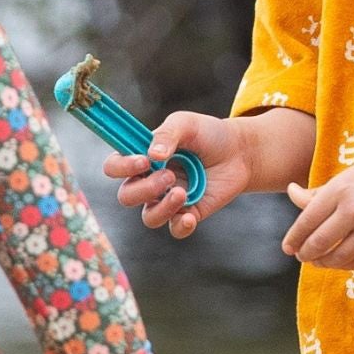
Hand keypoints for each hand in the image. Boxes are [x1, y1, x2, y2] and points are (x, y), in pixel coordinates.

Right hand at [107, 111, 250, 235]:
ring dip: (162, 207)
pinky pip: (175, 229)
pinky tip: (191, 215)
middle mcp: (150, 181)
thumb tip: (152, 155)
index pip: (114, 167)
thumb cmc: (208, 135)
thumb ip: (167, 134)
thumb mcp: (186, 124)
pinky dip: (181, 225)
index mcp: (142, 157)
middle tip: (170, 175)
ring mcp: (168, 199)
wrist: (239, 152)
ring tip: (182, 192)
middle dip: (145, 188)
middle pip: (127, 196)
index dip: (122, 167)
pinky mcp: (189, 213)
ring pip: (149, 217)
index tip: (144, 160)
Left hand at [283, 139, 353, 268]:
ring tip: (319, 260)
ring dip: (324, 263)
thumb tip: (291, 193)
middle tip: (301, 256)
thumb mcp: (349, 175)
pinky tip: (341, 260)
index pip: (307, 221)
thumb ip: (320, 191)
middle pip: (319, 243)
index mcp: (341, 189)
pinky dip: (346, 264)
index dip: (294, 239)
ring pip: (339, 257)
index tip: (288, 248)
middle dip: (305, 254)